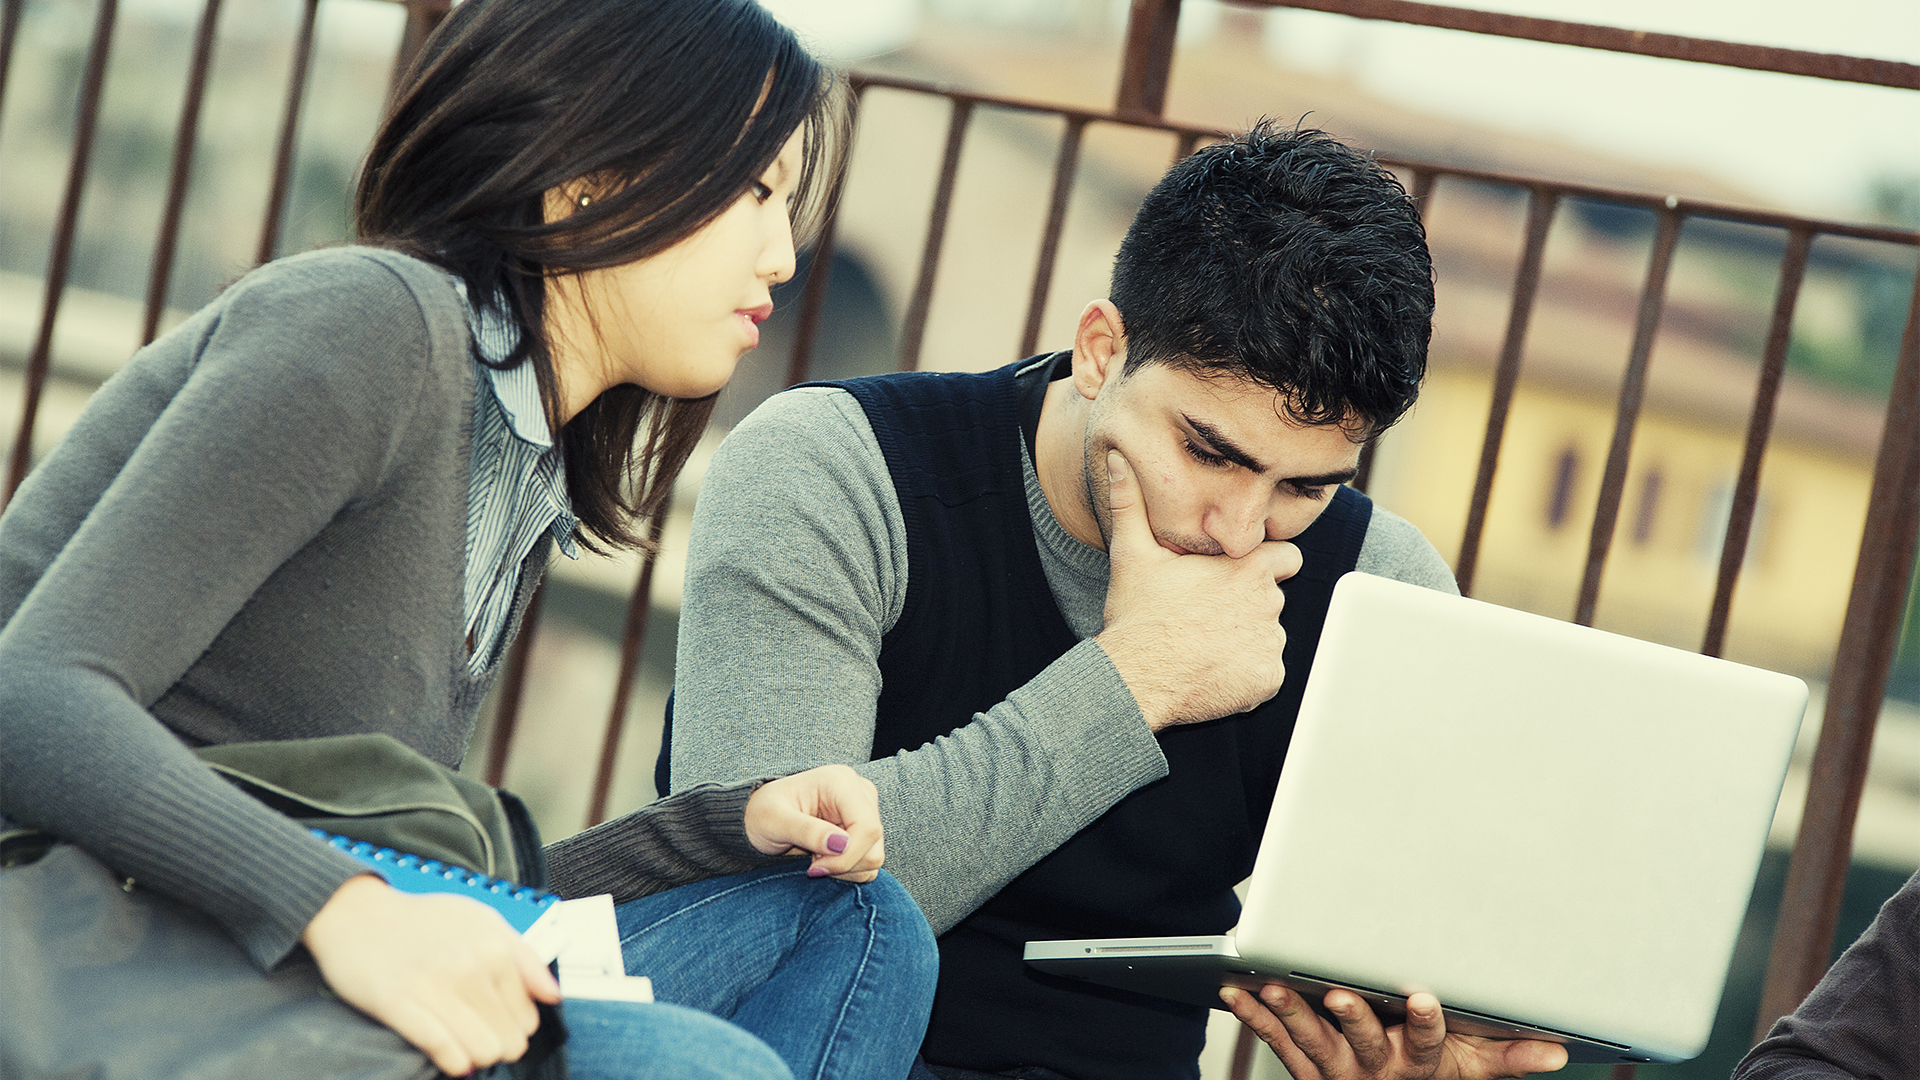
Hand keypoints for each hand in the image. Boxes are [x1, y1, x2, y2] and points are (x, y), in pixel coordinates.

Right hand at [301, 874, 560, 1075]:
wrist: (356, 914)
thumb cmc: (421, 920)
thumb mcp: (483, 921)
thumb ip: (524, 957)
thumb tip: (553, 995)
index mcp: (495, 949)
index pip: (528, 1018)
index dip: (514, 1029)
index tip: (497, 1025)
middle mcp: (470, 968)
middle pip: (509, 1040)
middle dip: (497, 1046)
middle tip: (478, 1037)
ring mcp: (434, 986)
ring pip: (483, 1051)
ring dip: (476, 1057)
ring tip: (463, 1046)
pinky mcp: (398, 1003)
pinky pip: (442, 1049)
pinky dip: (452, 1061)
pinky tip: (449, 1058)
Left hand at [744, 764, 884, 881]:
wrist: (759, 816)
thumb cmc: (762, 813)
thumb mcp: (774, 821)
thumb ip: (806, 831)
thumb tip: (840, 844)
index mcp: (841, 782)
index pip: (867, 828)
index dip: (846, 857)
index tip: (814, 868)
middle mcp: (860, 793)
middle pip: (873, 845)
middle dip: (842, 863)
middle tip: (811, 860)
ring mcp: (865, 811)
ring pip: (874, 857)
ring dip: (844, 868)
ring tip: (815, 855)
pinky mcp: (864, 829)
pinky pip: (869, 862)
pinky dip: (848, 869)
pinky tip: (824, 856)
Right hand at [1094, 449, 1303, 729]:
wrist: (1135, 678)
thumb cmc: (1136, 616)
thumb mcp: (1131, 553)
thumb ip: (1130, 502)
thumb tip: (1116, 459)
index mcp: (1246, 566)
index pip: (1287, 557)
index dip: (1264, 566)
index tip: (1235, 578)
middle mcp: (1269, 602)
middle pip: (1272, 599)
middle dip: (1247, 606)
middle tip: (1206, 616)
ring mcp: (1271, 643)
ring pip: (1267, 637)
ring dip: (1245, 641)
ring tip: (1204, 646)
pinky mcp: (1268, 679)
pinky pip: (1264, 672)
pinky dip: (1245, 675)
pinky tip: (1211, 671)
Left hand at [1221, 984, 1568, 1079]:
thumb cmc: (1434, 1076)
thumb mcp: (1475, 1071)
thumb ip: (1510, 1057)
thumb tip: (1560, 1053)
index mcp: (1421, 1062)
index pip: (1429, 1041)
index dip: (1426, 1023)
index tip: (1423, 999)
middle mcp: (1378, 1068)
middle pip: (1365, 1042)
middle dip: (1352, 1018)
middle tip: (1339, 994)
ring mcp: (1338, 1070)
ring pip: (1313, 1043)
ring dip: (1292, 1014)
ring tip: (1272, 988)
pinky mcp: (1307, 1068)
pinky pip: (1278, 1044)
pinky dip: (1255, 1018)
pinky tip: (1235, 994)